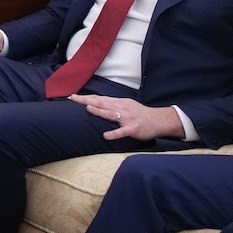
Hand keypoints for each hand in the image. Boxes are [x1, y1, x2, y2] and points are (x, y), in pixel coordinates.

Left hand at [69, 94, 184, 140]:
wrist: (159, 120)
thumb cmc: (139, 114)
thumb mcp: (125, 105)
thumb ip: (112, 104)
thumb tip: (96, 103)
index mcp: (118, 102)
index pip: (99, 98)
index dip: (86, 97)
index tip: (73, 96)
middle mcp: (121, 108)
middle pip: (101, 103)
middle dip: (87, 100)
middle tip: (73, 98)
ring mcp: (127, 118)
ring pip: (111, 114)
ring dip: (99, 111)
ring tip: (87, 108)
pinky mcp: (133, 129)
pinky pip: (122, 132)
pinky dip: (114, 133)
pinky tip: (105, 136)